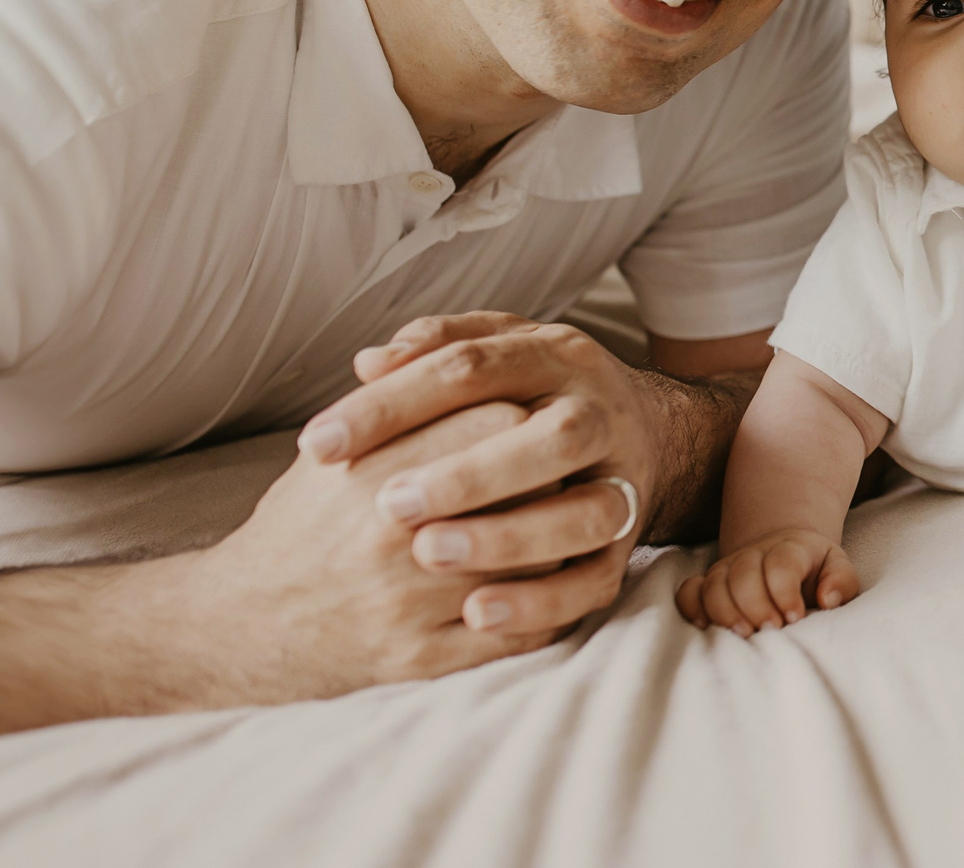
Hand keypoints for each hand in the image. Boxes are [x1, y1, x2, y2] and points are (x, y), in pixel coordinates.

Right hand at [179, 401, 558, 697]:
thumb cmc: (302, 524)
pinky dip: (546, 607)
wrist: (240, 625)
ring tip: (564, 521)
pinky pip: (518, 634)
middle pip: (527, 491)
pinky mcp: (419, 660)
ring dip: (560, 541)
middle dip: (552, 477)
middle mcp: (393, 539)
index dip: (527, 417)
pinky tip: (548, 583)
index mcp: (376, 473)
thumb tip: (460, 351)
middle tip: (563, 469)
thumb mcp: (333, 452)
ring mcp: (409, 605)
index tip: (534, 418)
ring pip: (536, 563)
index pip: (499, 425)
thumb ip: (395, 401)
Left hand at [297, 311, 658, 634]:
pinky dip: (542, 601)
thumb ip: (435, 348)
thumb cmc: (534, 391)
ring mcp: (623, 480)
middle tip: (388, 504)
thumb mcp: (494, 350)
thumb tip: (369, 362)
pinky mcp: (628, 544)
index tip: (319, 444)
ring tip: (428, 555)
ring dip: (510, 536)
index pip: (472, 367)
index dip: (392, 404)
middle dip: (470, 473)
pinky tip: (476, 613)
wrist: (644, 429)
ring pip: (587, 512)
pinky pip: (598, 580)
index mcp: (554, 356)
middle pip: (552, 438)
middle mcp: (599, 414)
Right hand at [676, 529, 860, 634]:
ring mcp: (728, 568)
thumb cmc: (815, 570)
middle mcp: (753, 555)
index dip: (785, 591)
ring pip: (715, 583)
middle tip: (772, 630)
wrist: (786, 552)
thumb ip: (841, 581)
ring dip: (726, 611)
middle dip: (756, 605)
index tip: (796, 617)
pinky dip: (692, 606)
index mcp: (790, 549)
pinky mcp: (709, 583)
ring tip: (745, 635)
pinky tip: (705, 626)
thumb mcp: (838, 568)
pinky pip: (689, 590)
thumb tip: (827, 599)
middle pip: (744, 573)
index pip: (781, 563)